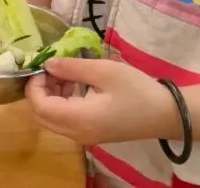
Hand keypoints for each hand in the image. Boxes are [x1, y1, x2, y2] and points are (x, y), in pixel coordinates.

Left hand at [25, 58, 179, 145]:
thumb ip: (73, 68)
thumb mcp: (105, 71)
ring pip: (51, 120)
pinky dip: (62, 103)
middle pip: (41, 116)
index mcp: (78, 119)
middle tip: (53, 67)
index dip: (34, 84)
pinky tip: (76, 85)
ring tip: (66, 73)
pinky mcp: (91, 134)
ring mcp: (83, 137)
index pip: (40, 106)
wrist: (165, 114)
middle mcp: (76, 133)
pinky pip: (65, 121)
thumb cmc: (136, 90)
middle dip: (40, 90)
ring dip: (51, 96)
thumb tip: (48, 63)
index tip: (44, 64)